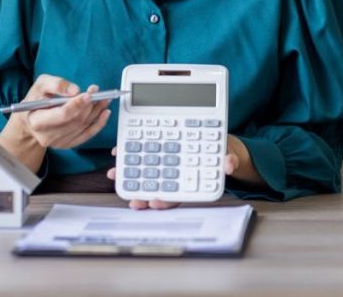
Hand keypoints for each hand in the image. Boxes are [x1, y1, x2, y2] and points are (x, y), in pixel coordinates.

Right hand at [10, 74, 110, 149]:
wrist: (30, 119)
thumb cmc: (35, 99)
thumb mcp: (40, 84)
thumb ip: (56, 84)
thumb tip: (75, 90)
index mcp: (37, 121)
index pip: (62, 115)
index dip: (77, 104)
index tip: (88, 94)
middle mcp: (47, 136)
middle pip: (75, 121)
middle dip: (89, 106)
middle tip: (98, 92)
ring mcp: (58, 143)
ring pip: (83, 127)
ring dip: (96, 112)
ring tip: (105, 99)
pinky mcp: (68, 144)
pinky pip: (87, 135)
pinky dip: (98, 124)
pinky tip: (105, 112)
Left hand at [106, 136, 252, 209]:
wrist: (216, 140)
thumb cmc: (220, 151)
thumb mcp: (227, 155)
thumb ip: (228, 161)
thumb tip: (229, 165)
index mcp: (190, 182)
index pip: (176, 196)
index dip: (164, 201)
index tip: (153, 202)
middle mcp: (175, 177)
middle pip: (156, 190)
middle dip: (142, 195)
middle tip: (131, 198)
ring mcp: (165, 166)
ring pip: (145, 175)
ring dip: (130, 176)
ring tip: (114, 175)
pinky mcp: (157, 152)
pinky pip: (142, 157)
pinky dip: (130, 156)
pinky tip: (118, 152)